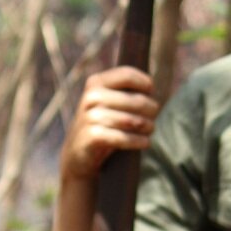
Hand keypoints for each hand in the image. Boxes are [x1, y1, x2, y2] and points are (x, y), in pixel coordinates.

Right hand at [60, 67, 158, 182]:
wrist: (76, 155)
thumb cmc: (100, 125)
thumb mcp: (106, 102)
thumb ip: (124, 91)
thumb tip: (151, 87)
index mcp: (95, 83)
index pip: (127, 75)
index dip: (145, 83)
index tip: (151, 92)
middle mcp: (92, 97)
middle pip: (137, 100)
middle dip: (151, 110)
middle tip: (153, 118)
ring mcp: (91, 117)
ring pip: (133, 121)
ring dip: (148, 127)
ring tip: (150, 129)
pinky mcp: (93, 137)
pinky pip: (125, 138)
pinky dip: (139, 141)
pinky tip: (145, 142)